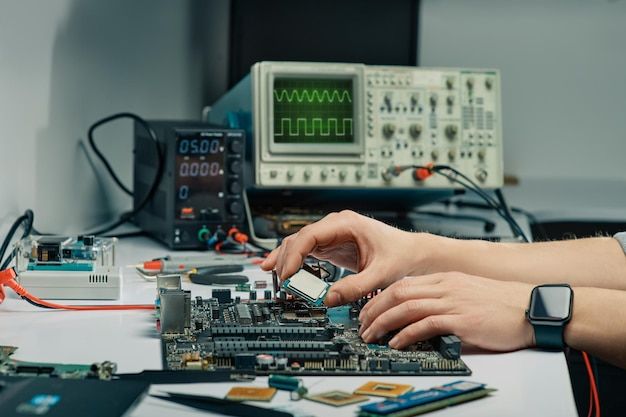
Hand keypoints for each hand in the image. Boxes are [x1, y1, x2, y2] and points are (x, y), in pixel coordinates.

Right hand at [260, 210, 427, 306]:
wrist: (415, 254)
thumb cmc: (402, 256)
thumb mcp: (381, 274)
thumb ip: (356, 287)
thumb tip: (329, 300)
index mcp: (346, 224)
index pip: (309, 235)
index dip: (294, 255)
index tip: (287, 274)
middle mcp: (336, 226)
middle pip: (299, 239)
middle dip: (286, 260)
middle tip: (280, 282)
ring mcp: (332, 236)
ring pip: (299, 244)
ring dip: (286, 260)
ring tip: (274, 278)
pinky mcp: (332, 247)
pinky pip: (306, 252)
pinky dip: (294, 262)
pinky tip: (281, 272)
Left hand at [359, 272, 534, 351]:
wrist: (533, 307)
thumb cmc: (503, 304)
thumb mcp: (468, 292)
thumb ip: (445, 298)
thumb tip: (421, 314)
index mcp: (445, 279)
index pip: (403, 284)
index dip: (380, 297)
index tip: (368, 310)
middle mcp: (445, 287)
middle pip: (398, 293)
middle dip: (374, 309)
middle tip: (362, 325)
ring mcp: (453, 302)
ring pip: (406, 307)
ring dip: (384, 322)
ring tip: (371, 336)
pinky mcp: (462, 320)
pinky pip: (426, 325)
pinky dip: (406, 334)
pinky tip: (396, 343)